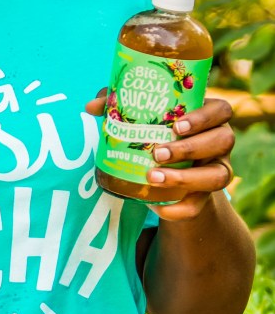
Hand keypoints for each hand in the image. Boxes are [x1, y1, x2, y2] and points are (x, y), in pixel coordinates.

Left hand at [86, 89, 234, 220]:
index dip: (204, 117)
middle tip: (158, 153)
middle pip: (223, 141)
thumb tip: (91, 107)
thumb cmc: (155, 131)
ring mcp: (216, 168)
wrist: (167, 169)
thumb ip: (118, 104)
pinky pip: (200, 206)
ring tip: (154, 177)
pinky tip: (157, 207)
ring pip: (219, 176)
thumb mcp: (142, 115)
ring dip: (187, 178)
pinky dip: (179, 209)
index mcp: (208, 116)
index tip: (177, 125)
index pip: (221, 110)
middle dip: (190, 148)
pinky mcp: (205, 196)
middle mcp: (219, 142)